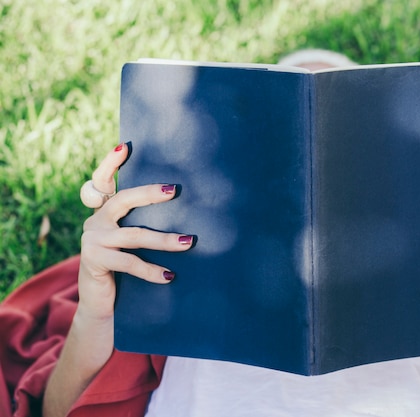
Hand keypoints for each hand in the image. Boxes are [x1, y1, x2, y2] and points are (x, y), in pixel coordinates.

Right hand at [78, 142, 193, 321]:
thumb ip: (143, 225)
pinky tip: (169, 276)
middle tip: (175, 190)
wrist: (103, 304)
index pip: (103, 182)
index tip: (124, 146)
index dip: (111, 164)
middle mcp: (95, 221)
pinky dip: (152, 270)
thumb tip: (185, 211)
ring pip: (134, 235)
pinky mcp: (93, 261)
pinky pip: (129, 262)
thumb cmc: (125, 270)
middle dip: (149, 193)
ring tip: (188, 242)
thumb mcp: (133, 244)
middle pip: (122, 200)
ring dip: (164, 240)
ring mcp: (92, 240)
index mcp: (104, 213)